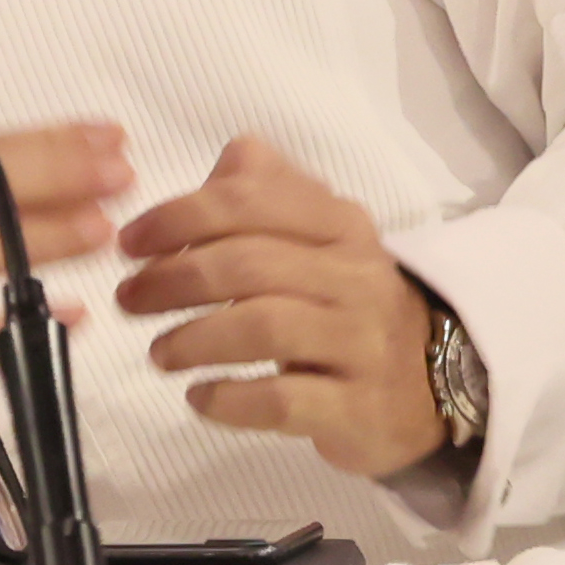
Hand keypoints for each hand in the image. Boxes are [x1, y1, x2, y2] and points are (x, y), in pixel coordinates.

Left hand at [115, 135, 444, 476]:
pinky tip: (198, 398)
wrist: (437, 385)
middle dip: (173, 279)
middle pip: (249, 264)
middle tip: (128, 299)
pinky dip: (229, 400)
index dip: (178, 217)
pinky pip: (283, 401)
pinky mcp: (360, 409)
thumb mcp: (320, 238)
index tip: (128, 243)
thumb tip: (230, 155)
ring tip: (157, 353)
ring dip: (194, 339)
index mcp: (342, 225)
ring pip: (264, 328)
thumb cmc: (347, 302)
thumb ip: (270, 192)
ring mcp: (363, 345)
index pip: (250, 201)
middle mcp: (358, 278)